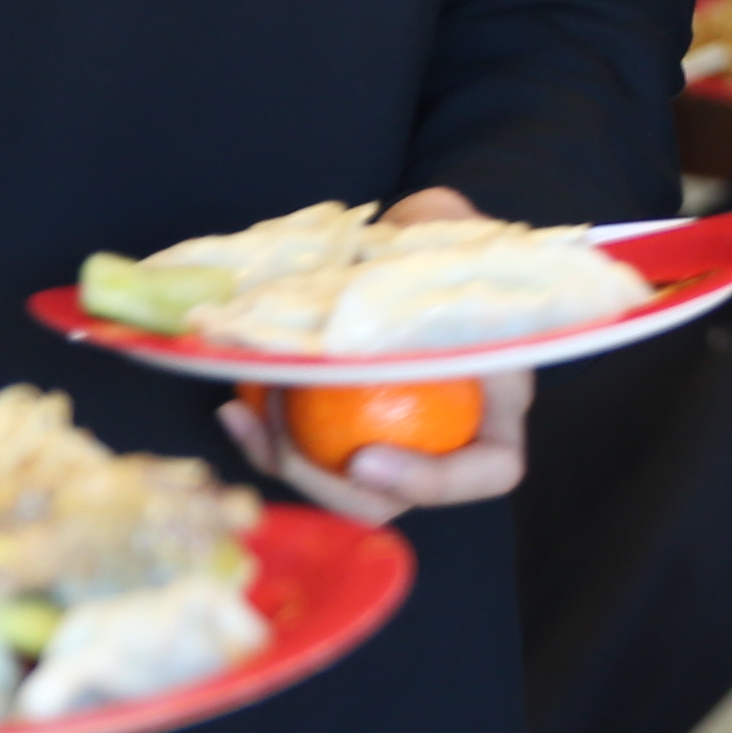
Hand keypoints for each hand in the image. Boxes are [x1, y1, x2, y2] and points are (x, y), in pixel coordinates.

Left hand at [209, 191, 537, 522]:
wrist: (415, 234)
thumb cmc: (447, 237)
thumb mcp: (451, 248)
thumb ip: (428, 280)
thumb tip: (374, 318)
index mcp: (498, 400)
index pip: (491, 470)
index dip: (434, 482)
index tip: (365, 457)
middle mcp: (451, 432)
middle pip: (400, 498)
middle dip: (332, 486)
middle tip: (286, 441)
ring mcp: (394, 433)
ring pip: (339, 486)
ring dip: (285, 462)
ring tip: (249, 414)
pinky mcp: (345, 424)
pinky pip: (305, 452)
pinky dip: (266, 438)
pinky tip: (233, 408)